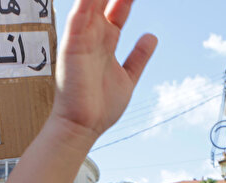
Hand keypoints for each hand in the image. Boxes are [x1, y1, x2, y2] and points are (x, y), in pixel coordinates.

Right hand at [50, 0, 156, 146]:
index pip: (119, 6)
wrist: (83, 127)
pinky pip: (80, 11)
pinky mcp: (73, 41)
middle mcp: (93, 34)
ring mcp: (83, 36)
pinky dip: (89, 0)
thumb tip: (151, 37)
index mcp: (105, 40)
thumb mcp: (128, 77)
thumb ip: (139, 57)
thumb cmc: (101, 107)